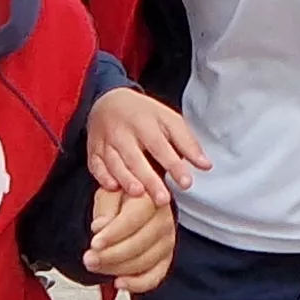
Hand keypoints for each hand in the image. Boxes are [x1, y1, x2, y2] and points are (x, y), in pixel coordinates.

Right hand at [84, 88, 207, 204]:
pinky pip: (95, 165)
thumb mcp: (169, 119)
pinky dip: (102, 176)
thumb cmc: (144, 114)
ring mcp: (106, 142)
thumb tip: (206, 165)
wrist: (108, 101)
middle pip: (136, 158)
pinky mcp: (93, 151)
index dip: (174, 165)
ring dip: (126, 179)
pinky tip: (113, 187)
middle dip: (149, 179)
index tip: (186, 182)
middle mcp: (124, 132)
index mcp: (145, 123)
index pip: (161, 146)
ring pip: (114, 163)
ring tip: (138, 194)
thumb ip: (187, 142)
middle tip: (163, 199)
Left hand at [88, 188, 176, 292]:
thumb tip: (100, 226)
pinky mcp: (165, 260)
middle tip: (89, 258)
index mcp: (151, 199)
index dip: (113, 234)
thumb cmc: (120, 199)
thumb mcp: (108, 194)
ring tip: (95, 266)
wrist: (131, 206)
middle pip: (139, 243)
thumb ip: (105, 208)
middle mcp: (164, 221)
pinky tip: (119, 282)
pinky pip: (154, 277)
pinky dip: (136, 284)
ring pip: (144, 262)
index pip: (133, 219)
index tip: (94, 243)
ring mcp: (166, 242)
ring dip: (116, 268)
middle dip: (110, 254)